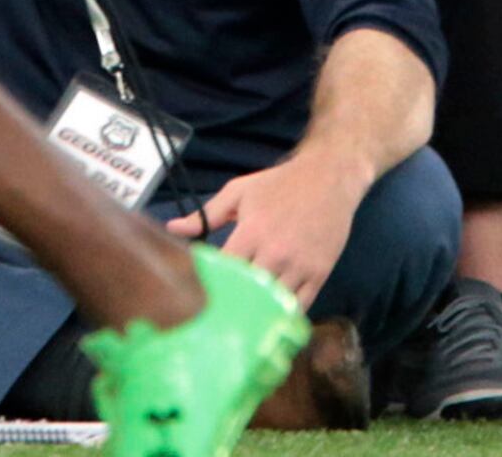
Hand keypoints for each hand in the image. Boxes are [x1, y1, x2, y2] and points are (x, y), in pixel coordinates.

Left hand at [168, 150, 362, 308]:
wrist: (328, 177)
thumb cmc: (280, 184)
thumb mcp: (239, 191)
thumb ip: (206, 214)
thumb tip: (173, 230)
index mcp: (251, 232)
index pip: (225, 272)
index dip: (212, 286)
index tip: (201, 295)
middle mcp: (275, 252)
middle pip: (248, 293)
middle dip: (234, 304)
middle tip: (219, 317)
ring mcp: (299, 265)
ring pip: (273, 304)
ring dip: (259, 313)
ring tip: (243, 323)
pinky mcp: (319, 273)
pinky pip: (299, 306)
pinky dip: (284, 315)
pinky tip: (271, 319)